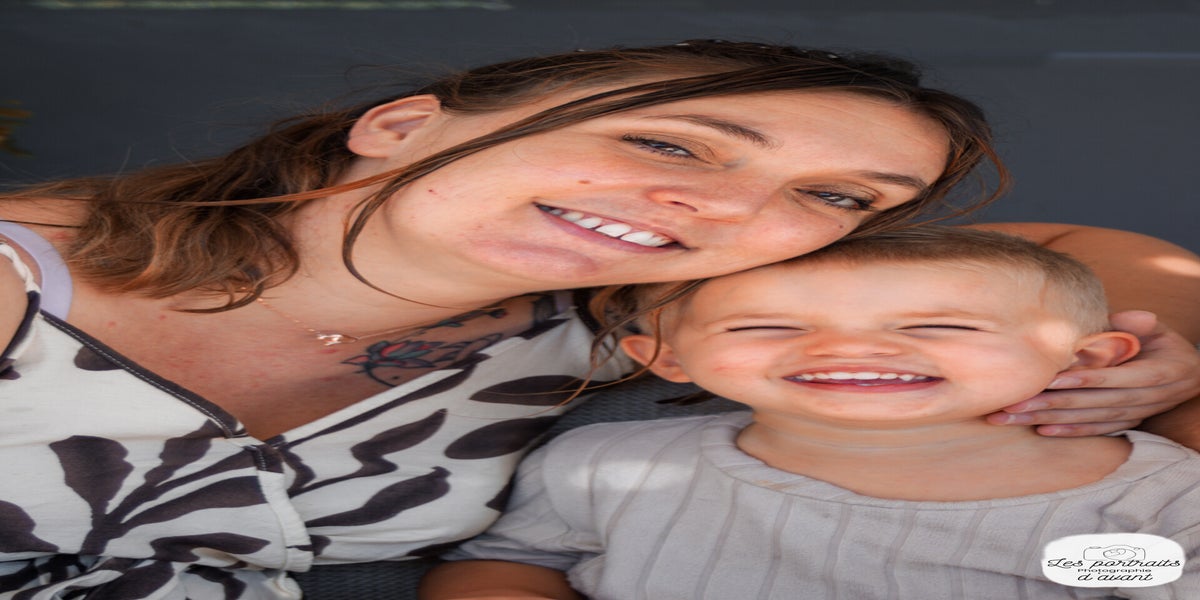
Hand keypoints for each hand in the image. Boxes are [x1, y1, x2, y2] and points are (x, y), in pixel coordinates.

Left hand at [987, 311, 1199, 435]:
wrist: (1191, 374)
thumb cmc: (1165, 344)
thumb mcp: (1158, 330)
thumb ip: (1136, 324)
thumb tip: (1123, 317)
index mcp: (1161, 372)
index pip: (1116, 378)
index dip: (1084, 379)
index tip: (1049, 379)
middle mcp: (1150, 398)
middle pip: (1094, 403)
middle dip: (1051, 404)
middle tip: (1012, 404)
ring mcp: (1138, 414)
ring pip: (1090, 418)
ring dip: (1050, 419)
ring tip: (1012, 418)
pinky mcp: (1128, 423)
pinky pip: (1098, 430)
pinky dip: (1072, 431)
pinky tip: (1042, 430)